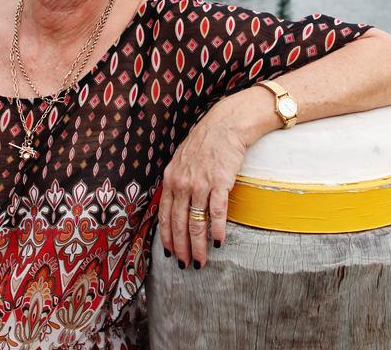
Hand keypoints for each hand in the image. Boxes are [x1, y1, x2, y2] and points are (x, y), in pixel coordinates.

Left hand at [157, 97, 255, 268]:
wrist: (226, 125)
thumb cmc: (206, 143)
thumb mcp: (182, 161)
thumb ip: (177, 182)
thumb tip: (176, 205)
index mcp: (171, 179)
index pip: (164, 215)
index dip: (167, 237)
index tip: (170, 253)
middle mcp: (182, 183)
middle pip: (178, 223)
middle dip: (181, 248)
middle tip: (185, 265)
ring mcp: (200, 184)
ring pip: (195, 222)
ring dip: (198, 245)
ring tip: (201, 261)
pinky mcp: (219, 183)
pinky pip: (216, 213)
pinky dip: (217, 230)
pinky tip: (218, 242)